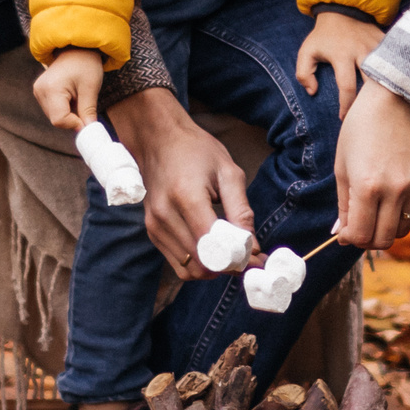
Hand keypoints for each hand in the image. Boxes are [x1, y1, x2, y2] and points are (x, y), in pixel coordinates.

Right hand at [32, 48, 104, 131]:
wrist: (77, 48)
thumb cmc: (86, 63)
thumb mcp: (91, 88)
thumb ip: (87, 111)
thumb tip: (89, 131)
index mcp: (51, 88)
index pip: (60, 120)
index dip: (75, 124)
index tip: (88, 119)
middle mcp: (40, 91)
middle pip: (57, 120)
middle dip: (73, 118)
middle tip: (85, 104)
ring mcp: (38, 91)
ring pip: (55, 116)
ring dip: (70, 113)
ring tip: (78, 96)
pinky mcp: (40, 92)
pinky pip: (53, 110)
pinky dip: (65, 109)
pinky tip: (72, 96)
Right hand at [108, 86, 260, 280]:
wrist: (159, 140)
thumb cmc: (197, 151)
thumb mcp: (229, 173)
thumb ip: (242, 212)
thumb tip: (253, 248)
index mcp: (186, 197)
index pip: (213, 246)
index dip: (238, 259)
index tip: (257, 259)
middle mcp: (165, 216)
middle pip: (202, 263)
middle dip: (229, 266)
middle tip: (248, 256)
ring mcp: (155, 226)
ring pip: (190, 270)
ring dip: (214, 268)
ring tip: (231, 252)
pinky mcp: (152, 232)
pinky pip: (178, 263)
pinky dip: (198, 263)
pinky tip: (212, 248)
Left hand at [294, 11, 384, 116]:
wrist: (343, 9)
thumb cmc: (324, 35)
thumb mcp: (307, 51)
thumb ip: (304, 73)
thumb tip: (312, 92)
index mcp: (342, 55)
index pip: (347, 87)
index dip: (346, 106)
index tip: (344, 117)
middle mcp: (362, 52)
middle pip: (372, 84)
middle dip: (370, 102)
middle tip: (367, 115)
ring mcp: (376, 47)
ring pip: (386, 74)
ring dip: (385, 91)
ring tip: (382, 106)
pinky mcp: (386, 43)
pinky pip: (393, 63)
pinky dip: (394, 76)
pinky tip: (393, 88)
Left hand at [332, 82, 409, 249]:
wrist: (395, 101)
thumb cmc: (360, 130)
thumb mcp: (342, 167)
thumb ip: (343, 205)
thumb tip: (341, 234)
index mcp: (367, 186)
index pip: (361, 235)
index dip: (350, 239)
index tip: (345, 232)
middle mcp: (395, 190)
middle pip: (384, 240)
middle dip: (368, 239)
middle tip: (360, 227)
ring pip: (402, 229)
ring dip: (386, 227)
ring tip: (376, 210)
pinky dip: (401, 208)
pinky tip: (393, 186)